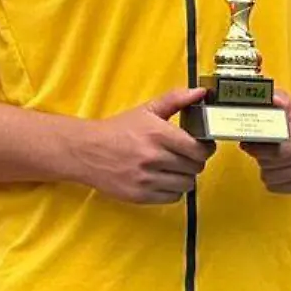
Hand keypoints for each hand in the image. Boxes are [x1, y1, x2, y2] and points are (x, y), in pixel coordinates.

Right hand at [74, 87, 216, 204]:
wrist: (85, 151)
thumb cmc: (117, 130)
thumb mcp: (147, 110)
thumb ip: (176, 99)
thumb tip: (200, 92)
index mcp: (158, 134)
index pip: (198, 149)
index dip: (205, 149)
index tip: (202, 147)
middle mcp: (153, 157)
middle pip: (195, 167)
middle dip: (194, 162)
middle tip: (186, 157)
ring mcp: (146, 179)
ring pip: (186, 184)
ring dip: (185, 177)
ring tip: (174, 168)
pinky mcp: (139, 195)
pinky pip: (173, 198)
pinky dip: (173, 190)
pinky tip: (164, 179)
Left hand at [240, 90, 290, 194]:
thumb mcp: (288, 103)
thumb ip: (277, 98)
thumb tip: (272, 98)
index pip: (280, 150)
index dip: (259, 149)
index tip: (247, 144)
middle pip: (275, 165)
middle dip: (260, 157)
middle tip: (255, 149)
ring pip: (273, 179)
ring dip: (265, 169)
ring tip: (266, 158)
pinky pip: (278, 189)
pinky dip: (272, 180)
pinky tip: (275, 168)